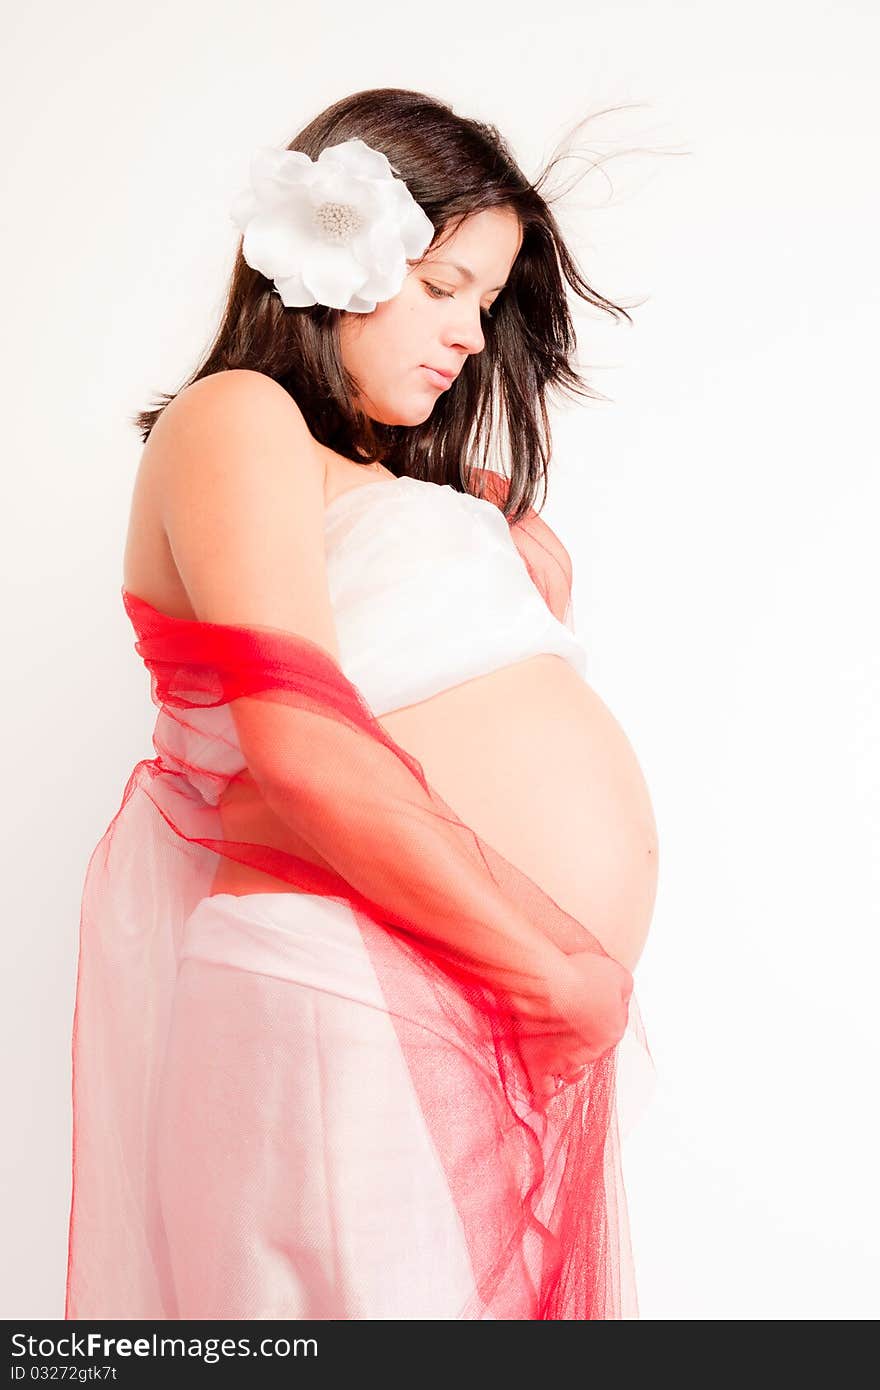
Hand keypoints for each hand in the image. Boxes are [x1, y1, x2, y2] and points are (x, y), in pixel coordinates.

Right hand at [514, 948, 632, 1108]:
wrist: (551, 986)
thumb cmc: (582, 976)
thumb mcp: (618, 975)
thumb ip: (624, 988)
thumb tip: (621, 997)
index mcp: (613, 1031)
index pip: (610, 1031)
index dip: (598, 1021)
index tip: (588, 1013)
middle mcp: (591, 1052)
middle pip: (590, 1052)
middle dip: (582, 1045)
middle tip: (572, 1032)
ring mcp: (564, 1060)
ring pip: (570, 1073)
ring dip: (569, 1072)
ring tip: (566, 1073)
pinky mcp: (540, 1063)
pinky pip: (542, 1090)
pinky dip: (543, 1099)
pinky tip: (543, 1106)